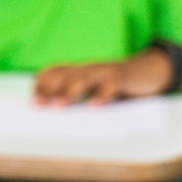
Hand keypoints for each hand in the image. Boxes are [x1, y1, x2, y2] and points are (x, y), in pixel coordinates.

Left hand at [33, 50, 171, 104]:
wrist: (149, 71)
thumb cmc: (117, 84)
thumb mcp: (93, 89)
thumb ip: (78, 97)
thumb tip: (54, 112)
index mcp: (79, 71)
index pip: (54, 72)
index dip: (41, 84)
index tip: (32, 100)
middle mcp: (88, 69)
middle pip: (64, 76)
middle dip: (49, 90)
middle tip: (39, 105)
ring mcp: (104, 72)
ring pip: (83, 79)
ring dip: (68, 92)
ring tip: (57, 106)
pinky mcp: (122, 78)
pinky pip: (110, 85)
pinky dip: (102, 95)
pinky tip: (94, 106)